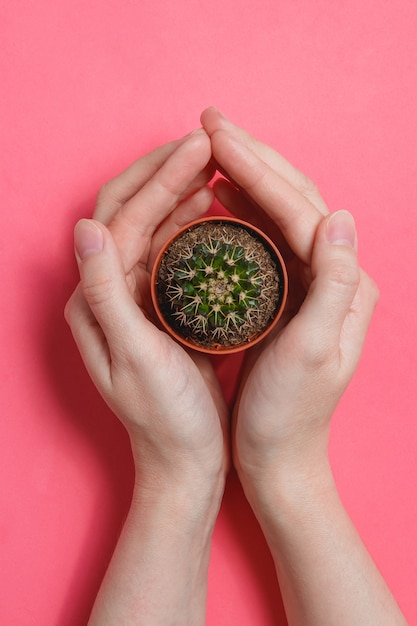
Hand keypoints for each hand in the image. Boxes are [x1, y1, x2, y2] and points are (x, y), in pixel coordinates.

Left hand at [65, 129, 228, 498]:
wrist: (185, 461)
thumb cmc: (166, 420)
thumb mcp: (137, 360)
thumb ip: (107, 295)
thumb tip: (86, 228)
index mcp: (95, 301)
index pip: (122, 219)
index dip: (160, 180)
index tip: (201, 149)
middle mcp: (106, 291)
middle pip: (128, 210)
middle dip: (164, 171)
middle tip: (207, 142)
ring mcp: (132, 295)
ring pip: (149, 225)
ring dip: (177, 189)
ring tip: (213, 164)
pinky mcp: (158, 304)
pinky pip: (169, 249)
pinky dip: (189, 221)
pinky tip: (214, 207)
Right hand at [200, 108, 378, 493]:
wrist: (280, 456)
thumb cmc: (289, 415)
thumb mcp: (313, 355)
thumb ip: (334, 285)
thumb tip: (341, 215)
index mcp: (343, 285)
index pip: (300, 208)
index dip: (257, 167)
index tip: (216, 134)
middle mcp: (334, 275)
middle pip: (293, 198)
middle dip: (251, 156)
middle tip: (210, 122)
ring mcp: (310, 281)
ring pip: (279, 211)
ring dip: (246, 173)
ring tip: (212, 146)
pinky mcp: (287, 293)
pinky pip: (265, 237)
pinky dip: (242, 208)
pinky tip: (219, 195)